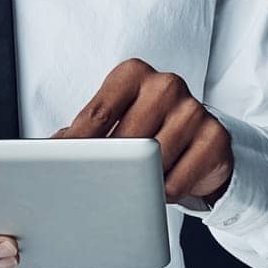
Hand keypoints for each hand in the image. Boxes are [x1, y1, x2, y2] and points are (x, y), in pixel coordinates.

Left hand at [52, 57, 232, 205]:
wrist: (201, 141)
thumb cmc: (146, 128)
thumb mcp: (113, 121)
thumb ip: (82, 132)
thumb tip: (52, 151)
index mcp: (133, 73)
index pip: (98, 113)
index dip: (79, 145)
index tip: (63, 165)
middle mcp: (165, 84)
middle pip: (124, 140)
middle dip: (110, 167)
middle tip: (100, 184)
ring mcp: (193, 109)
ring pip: (152, 162)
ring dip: (140, 181)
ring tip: (138, 181)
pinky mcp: (215, 137)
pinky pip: (176, 182)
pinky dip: (162, 193)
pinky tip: (161, 185)